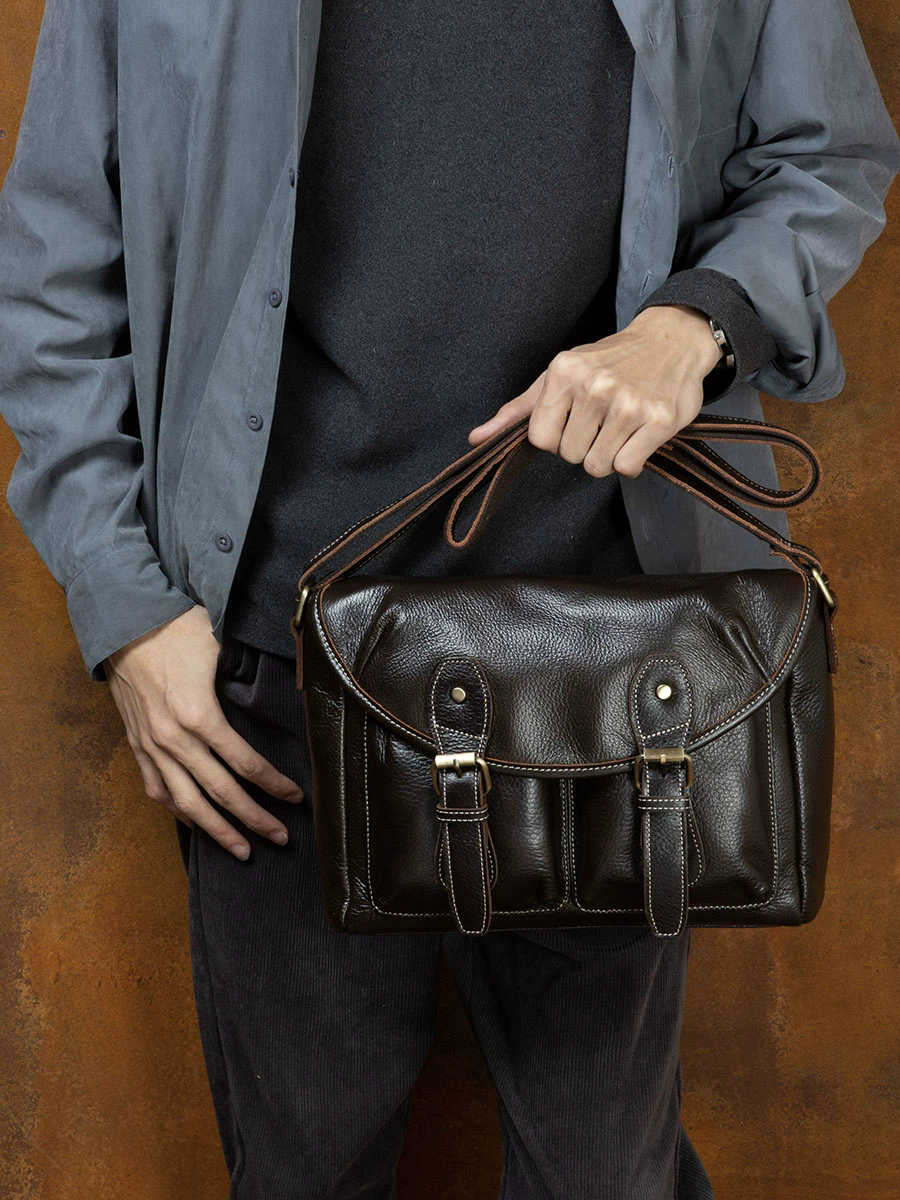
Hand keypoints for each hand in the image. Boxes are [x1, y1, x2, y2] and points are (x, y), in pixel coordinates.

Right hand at [104, 604, 304, 860]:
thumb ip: (249, 671)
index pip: (246, 764)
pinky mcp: (137, 746)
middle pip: (222, 792)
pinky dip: (179, 812)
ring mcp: (153, 747)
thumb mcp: (221, 644)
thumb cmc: (177, 628)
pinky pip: (158, 789)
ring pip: (188, 803)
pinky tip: (197, 825)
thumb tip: (292, 678)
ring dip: (217, 831)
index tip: (297, 798)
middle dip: (254, 819)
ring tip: (242, 851)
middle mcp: (175, 739)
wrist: (124, 623)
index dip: (275, 785)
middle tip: (280, 838)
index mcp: (200, 715)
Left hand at [467, 305, 723, 476]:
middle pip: (570, 456)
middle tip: (603, 422)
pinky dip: (633, 460)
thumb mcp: (559, 375)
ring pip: (598, 466)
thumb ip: (519, 411)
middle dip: (585, 447)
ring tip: (621, 428)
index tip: (574, 422)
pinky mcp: (658, 420)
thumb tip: (475, 439)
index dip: (557, 439)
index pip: (541, 440)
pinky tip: (638, 436)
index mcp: (564, 372)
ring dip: (609, 455)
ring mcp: (628, 403)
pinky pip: (628, 467)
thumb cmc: (608, 361)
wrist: (671, 339)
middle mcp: (594, 386)